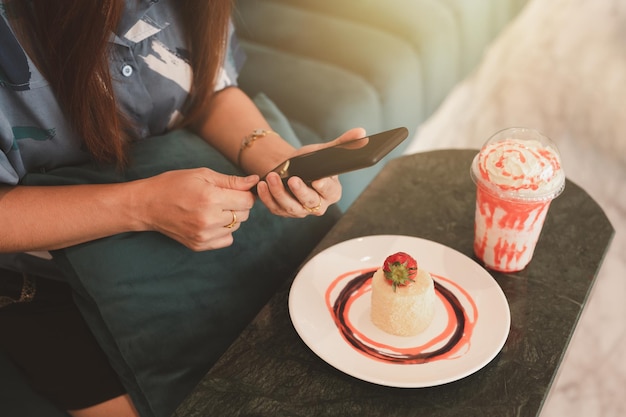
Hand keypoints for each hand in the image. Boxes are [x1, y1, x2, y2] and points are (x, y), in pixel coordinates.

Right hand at [135, 168, 258, 250]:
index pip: (247, 201)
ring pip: (236, 227)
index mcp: (211, 198)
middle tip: (222, 198)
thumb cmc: (174, 184)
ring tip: (213, 208)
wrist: (148, 205)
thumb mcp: (203, 174)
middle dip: (238, 205)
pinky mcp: (199, 245)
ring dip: (231, 218)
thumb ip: (232, 180)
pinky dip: (223, 231)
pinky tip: (210, 221)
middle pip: (244, 215)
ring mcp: (204, 235)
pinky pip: (226, 240)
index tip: (236, 190)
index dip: (245, 193)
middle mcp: (209, 219)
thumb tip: (256, 180)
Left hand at [256, 127, 365, 216]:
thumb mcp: (324, 152)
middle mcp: (317, 205)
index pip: (331, 192)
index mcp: (331, 192)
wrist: (289, 168)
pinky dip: (267, 197)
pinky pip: (275, 208)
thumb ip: (343, 144)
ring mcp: (299, 210)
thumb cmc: (309, 162)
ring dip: (279, 193)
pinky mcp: (283, 211)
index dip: (325, 188)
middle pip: (310, 203)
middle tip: (292, 179)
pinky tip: (262, 185)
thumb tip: (361, 131)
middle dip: (300, 192)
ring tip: (271, 177)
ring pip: (290, 207)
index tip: (318, 180)